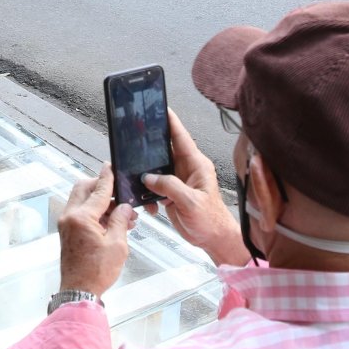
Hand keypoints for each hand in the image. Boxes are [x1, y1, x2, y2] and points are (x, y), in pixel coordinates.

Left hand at [57, 164, 136, 296]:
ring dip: (100, 201)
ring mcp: (66, 223)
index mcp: (81, 217)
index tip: (110, 166)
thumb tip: (125, 207)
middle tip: (119, 192)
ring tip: (123, 214)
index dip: (107, 177)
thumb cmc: (97, 271)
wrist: (79, 291)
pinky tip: (113, 221)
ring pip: (81, 200)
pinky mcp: (67, 231)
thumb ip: (120, 220)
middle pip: (84, 188)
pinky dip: (95, 212)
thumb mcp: (117, 244)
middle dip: (101, 187)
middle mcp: (69, 216)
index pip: (98, 190)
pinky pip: (80, 212)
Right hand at [142, 110, 248, 266]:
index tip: (161, 109)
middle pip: (165, 150)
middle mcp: (187, 169)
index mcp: (197, 165)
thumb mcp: (191, 201)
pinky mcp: (172, 193)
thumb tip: (149, 177)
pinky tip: (148, 203)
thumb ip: (170, 186)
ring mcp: (179, 181)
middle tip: (135, 137)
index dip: (171, 122)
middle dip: (151, 146)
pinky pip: (155, 185)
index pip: (182, 138)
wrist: (212, 239)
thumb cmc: (211, 220)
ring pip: (157, 168)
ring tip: (136, 176)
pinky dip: (148, 193)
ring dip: (146, 175)